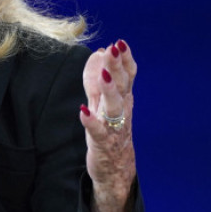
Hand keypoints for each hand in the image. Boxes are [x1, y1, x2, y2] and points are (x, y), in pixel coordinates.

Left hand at [80, 40, 137, 211]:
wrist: (116, 169)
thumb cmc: (110, 130)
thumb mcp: (104, 101)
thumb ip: (100, 77)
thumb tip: (101, 51)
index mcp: (124, 99)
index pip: (128, 75)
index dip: (125, 59)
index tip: (121, 42)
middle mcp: (122, 110)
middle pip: (122, 85)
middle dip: (118, 66)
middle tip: (114, 49)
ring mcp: (113, 127)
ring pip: (114, 106)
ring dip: (110, 89)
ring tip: (105, 74)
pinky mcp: (102, 143)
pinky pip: (97, 131)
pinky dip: (91, 121)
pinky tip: (83, 112)